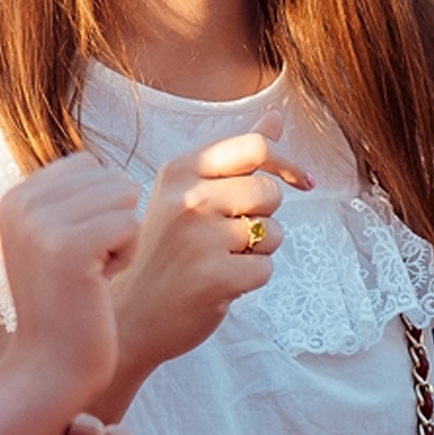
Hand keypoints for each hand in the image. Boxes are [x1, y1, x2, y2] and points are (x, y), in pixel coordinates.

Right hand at [0, 153, 142, 399]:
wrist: (50, 367)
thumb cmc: (65, 305)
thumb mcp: (51, 241)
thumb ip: (68, 199)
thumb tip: (109, 170)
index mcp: (13, 196)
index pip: (88, 164)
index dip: (99, 208)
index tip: (75, 252)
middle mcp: (19, 202)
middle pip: (110, 177)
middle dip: (114, 221)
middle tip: (84, 267)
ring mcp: (40, 223)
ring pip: (124, 196)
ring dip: (122, 238)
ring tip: (90, 274)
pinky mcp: (69, 246)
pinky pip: (130, 224)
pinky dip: (126, 256)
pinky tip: (98, 284)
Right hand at [110, 111, 312, 380]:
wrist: (129, 316)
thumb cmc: (162, 253)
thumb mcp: (184, 193)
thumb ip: (233, 157)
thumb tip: (276, 118)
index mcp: (179, 170)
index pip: (255, 148)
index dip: (287, 163)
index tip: (304, 182)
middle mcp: (188, 199)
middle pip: (270, 192)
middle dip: (263, 216)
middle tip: (227, 237)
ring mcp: (201, 239)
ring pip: (273, 232)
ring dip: (257, 250)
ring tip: (217, 260)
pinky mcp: (216, 278)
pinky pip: (265, 268)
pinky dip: (250, 280)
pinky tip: (217, 284)